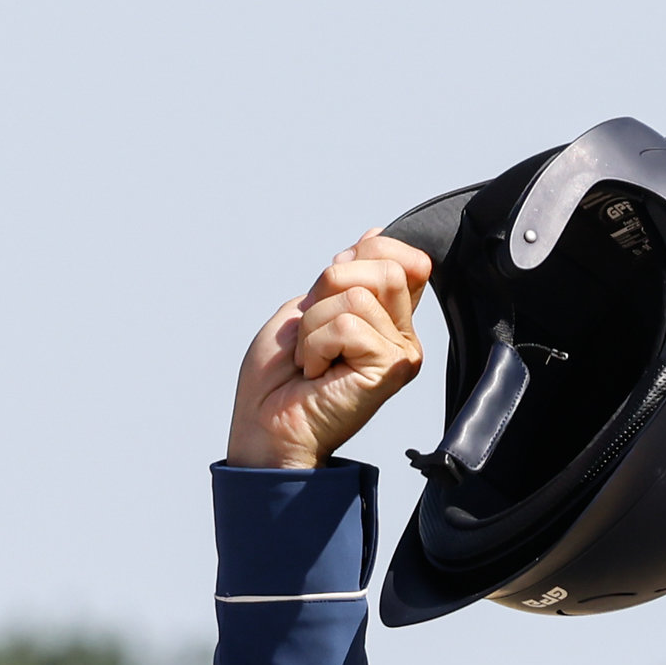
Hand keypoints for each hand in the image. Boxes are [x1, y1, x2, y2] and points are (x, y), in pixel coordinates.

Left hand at [227, 229, 431, 468]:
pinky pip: (347, 326)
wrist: (263, 428)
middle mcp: (401, 332)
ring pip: (357, 296)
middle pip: (382, 267)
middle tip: (313, 335)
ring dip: (314, 326)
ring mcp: (401, 351)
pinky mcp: (392, 367)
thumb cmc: (276, 380)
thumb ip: (341, 278)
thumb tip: (374, 236)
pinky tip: (317, 373)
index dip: (357, 261)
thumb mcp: (304, 311)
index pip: (397, 256)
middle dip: (326, 293)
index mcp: (384, 316)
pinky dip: (315, 345)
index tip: (323, 296)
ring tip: (312, 359)